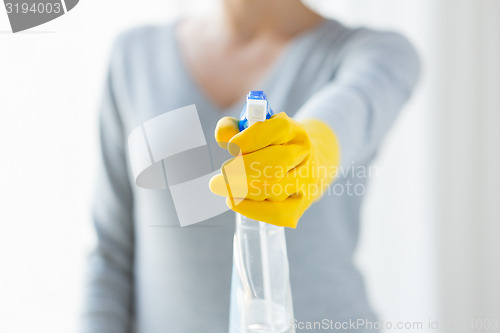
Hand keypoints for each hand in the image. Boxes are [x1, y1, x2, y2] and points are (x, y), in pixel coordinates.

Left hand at [209, 112, 339, 227]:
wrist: (306, 165)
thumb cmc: (273, 145)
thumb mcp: (256, 129)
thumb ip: (235, 127)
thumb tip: (222, 137)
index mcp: (294, 131)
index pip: (278, 130)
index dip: (250, 139)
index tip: (231, 146)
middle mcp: (304, 155)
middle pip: (276, 164)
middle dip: (242, 170)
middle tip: (222, 174)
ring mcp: (306, 181)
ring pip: (274, 190)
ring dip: (243, 190)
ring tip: (224, 187)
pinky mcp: (300, 205)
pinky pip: (277, 213)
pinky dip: (251, 209)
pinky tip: (234, 201)